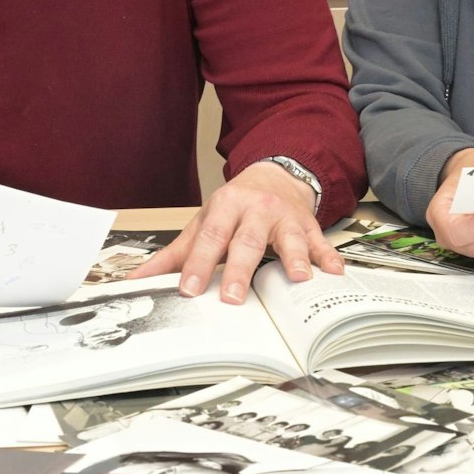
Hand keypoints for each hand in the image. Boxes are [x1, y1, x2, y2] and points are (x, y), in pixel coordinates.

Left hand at [130, 161, 339, 303]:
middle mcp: (257, 210)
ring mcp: (286, 218)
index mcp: (226, 207)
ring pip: (290, 239)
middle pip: (247, 241)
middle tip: (231, 298)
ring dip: (295, 258)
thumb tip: (139, 278)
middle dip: (240, 270)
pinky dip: (328, 256)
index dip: (198, 264)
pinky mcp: (309, 226)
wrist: (275, 176)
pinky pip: (321, 242)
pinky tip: (334, 272)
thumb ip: (174, 254)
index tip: (188, 289)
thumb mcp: (204, 223)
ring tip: (298, 278)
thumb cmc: (235, 207)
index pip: (210, 238)